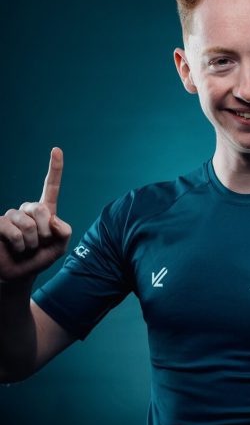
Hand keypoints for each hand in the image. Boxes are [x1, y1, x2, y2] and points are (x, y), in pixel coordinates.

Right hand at [0, 148, 71, 282]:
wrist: (19, 275)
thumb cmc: (39, 258)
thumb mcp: (60, 247)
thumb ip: (65, 232)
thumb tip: (53, 219)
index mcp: (45, 211)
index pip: (50, 186)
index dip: (54, 168)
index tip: (56, 149)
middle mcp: (27, 209)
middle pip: (41, 209)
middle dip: (45, 231)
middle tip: (40, 244)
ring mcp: (10, 216)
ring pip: (26, 222)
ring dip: (31, 242)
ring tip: (26, 248)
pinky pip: (11, 229)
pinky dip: (18, 243)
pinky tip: (16, 248)